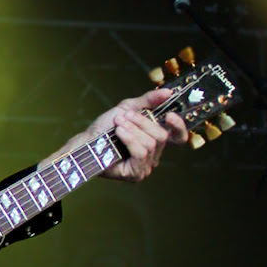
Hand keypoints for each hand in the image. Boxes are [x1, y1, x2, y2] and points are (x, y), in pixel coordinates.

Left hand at [70, 87, 188, 182]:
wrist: (87, 140)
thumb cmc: (105, 127)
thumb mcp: (128, 108)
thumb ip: (149, 101)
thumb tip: (168, 92)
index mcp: (155, 140)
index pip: (178, 137)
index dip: (179, 127)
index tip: (170, 115)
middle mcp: (154, 155)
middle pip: (161, 136)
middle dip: (142, 122)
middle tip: (124, 116)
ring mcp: (146, 166)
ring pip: (151, 143)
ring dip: (132, 129)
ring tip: (117, 125)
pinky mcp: (136, 173)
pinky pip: (141, 152)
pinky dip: (130, 139)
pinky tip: (119, 132)